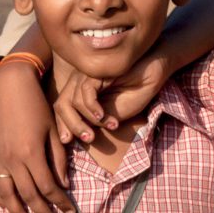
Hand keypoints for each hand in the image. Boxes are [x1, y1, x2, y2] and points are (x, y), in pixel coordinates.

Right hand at [0, 63, 74, 212]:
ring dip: (18, 211)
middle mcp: (11, 159)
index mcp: (31, 153)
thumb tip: (63, 184)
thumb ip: (58, 159)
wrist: (10, 86)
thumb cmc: (36, 105)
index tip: (69, 211)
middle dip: (42, 211)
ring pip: (6, 195)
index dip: (60, 202)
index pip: (48, 187)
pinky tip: (8, 204)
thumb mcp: (52, 130)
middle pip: (28, 196)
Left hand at [52, 55, 168, 143]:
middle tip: (89, 138)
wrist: (153, 73)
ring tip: (109, 125)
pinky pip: (86, 93)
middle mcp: (79, 81)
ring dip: (89, 120)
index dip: (62, 125)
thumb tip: (76, 134)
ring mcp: (86, 75)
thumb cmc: (135, 92)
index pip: (61, 108)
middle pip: (61, 105)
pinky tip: (105, 116)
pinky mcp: (96, 71)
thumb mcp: (111, 115)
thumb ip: (93, 121)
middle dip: (72, 126)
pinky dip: (93, 108)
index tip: (67, 141)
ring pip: (73, 102)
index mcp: (80, 91)